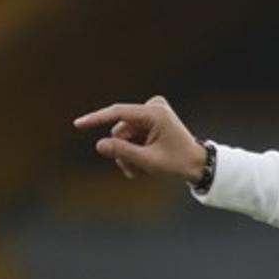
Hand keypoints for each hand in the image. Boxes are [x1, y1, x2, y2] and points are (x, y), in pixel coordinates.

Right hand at [73, 95, 205, 182]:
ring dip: (128, 153)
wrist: (199, 165)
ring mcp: (153, 112)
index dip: (96, 119)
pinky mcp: (151, 119)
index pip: (118, 113)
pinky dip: (134, 150)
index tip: (78, 124)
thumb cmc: (179, 163)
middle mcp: (153, 107)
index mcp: (154, 113)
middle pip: (121, 128)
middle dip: (122, 150)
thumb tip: (99, 145)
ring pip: (125, 134)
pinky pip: (133, 134)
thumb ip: (123, 152)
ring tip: (138, 171)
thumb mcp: (149, 161)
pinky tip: (142, 162)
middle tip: (131, 171)